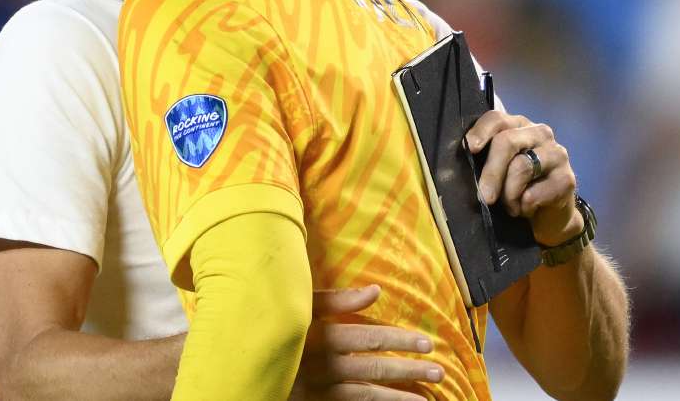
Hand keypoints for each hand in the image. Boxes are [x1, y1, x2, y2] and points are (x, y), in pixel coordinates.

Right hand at [290, 285, 443, 399]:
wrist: (241, 364)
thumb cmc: (275, 327)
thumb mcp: (300, 308)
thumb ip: (336, 300)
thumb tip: (375, 290)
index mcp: (321, 338)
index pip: (369, 338)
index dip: (399, 341)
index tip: (427, 344)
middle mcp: (323, 367)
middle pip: (373, 370)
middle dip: (408, 371)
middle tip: (438, 372)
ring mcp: (319, 391)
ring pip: (366, 396)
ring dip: (397, 397)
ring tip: (424, 399)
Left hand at [464, 111, 582, 245]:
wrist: (548, 217)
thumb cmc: (516, 188)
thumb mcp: (496, 170)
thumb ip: (483, 159)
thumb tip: (459, 162)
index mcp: (518, 126)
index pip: (497, 118)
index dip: (481, 131)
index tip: (469, 147)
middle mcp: (539, 132)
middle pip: (507, 141)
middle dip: (491, 172)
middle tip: (484, 197)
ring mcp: (556, 153)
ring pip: (521, 167)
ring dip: (508, 194)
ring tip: (509, 207)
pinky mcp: (567, 178)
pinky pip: (535, 193)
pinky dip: (524, 206)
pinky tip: (526, 210)